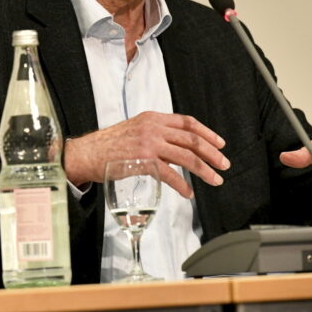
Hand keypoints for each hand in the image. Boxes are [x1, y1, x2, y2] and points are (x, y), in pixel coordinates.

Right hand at [63, 111, 229, 197]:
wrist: (87, 153)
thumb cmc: (109, 145)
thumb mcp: (135, 131)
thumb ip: (157, 136)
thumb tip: (178, 150)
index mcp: (152, 118)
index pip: (187, 122)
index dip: (207, 133)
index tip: (220, 143)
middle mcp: (153, 128)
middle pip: (191, 139)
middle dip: (212, 153)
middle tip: (224, 164)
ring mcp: (148, 144)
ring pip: (186, 157)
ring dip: (204, 170)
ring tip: (215, 180)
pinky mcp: (143, 161)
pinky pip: (170, 174)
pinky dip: (182, 185)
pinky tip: (188, 192)